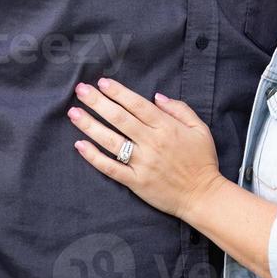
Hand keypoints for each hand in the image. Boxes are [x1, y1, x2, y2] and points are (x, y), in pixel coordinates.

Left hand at [68, 77, 222, 221]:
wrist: (203, 195)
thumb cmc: (202, 160)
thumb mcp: (200, 128)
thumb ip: (180, 109)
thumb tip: (157, 97)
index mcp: (167, 128)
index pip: (137, 105)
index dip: (118, 92)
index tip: (102, 82)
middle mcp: (152, 143)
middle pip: (119, 118)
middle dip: (98, 102)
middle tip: (81, 90)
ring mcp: (142, 163)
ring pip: (111, 141)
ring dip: (90, 125)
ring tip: (74, 113)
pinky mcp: (136, 181)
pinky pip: (110, 168)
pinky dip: (94, 157)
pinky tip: (80, 146)